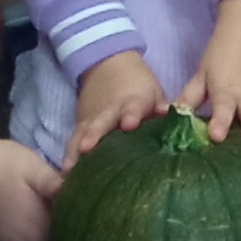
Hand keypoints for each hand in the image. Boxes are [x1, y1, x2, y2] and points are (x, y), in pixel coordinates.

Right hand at [64, 50, 168, 165]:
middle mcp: (109, 110)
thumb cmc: (138, 86)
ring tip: (69, 169)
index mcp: (133, 100)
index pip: (133, 107)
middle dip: (94, 135)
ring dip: (75, 150)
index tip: (129, 124)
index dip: (131, 114)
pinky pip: (72, 143)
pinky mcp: (80, 126)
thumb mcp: (154, 93)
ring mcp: (91, 119)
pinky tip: (63, 176)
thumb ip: (162, 109)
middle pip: (101, 122)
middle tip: (87, 148)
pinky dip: (68, 157)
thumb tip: (176, 120)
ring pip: (82, 134)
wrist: (108, 65)